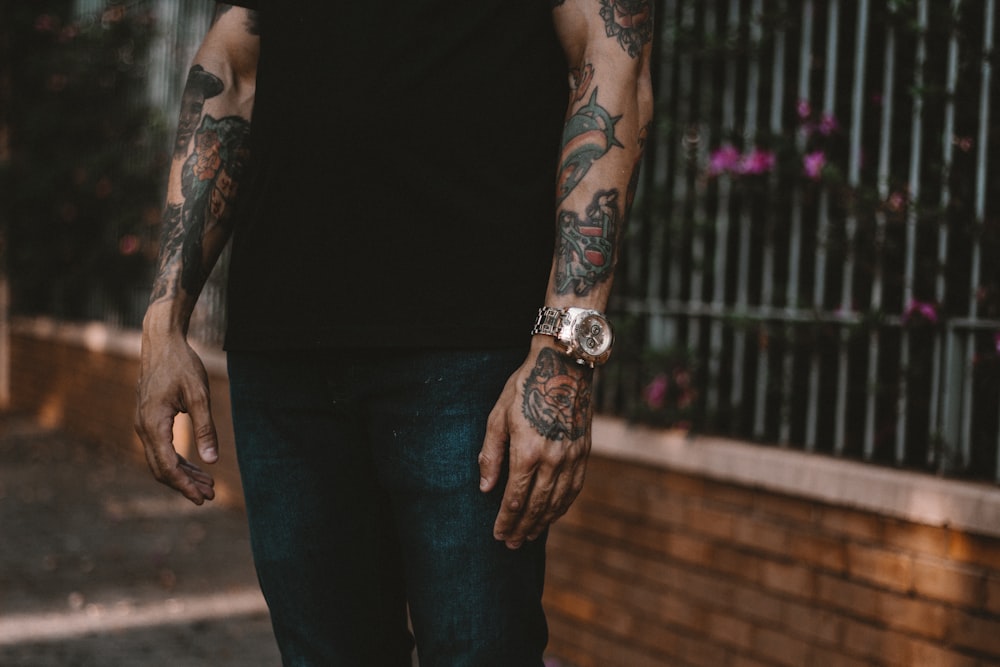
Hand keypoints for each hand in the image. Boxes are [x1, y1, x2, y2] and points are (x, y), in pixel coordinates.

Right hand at [134, 329, 217, 504]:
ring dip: (183, 474)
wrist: (161, 343)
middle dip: (185, 485)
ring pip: (161, 460)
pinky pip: (162, 448)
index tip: (202, 498)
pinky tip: (197, 466)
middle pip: (161, 468)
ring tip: (209, 485)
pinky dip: (179, 460)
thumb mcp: (200, 395)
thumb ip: (205, 428)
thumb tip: (212, 460)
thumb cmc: (182, 365)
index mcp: (153, 424)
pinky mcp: (150, 420)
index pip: (167, 466)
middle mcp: (143, 428)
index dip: (184, 485)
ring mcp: (144, 424)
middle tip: (210, 496)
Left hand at [479, 346, 592, 548]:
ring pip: (557, 501)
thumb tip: (486, 488)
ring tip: (530, 536)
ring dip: (543, 522)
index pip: (514, 498)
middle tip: (511, 544)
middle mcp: (553, 460)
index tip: (498, 535)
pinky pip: (574, 489)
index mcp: (527, 452)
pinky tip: (553, 514)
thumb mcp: (497, 417)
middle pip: (536, 506)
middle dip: (522, 528)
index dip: (505, 520)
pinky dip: (563, 507)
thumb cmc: (525, 388)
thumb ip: (491, 455)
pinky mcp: (584, 453)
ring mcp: (572, 458)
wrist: (564, 367)